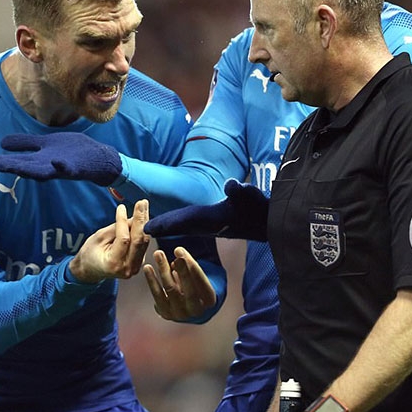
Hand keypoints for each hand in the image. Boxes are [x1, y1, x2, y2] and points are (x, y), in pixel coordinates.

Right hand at [0, 132, 121, 185]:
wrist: (99, 159)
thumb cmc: (72, 152)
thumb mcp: (45, 145)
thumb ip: (26, 144)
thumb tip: (2, 142)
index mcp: (42, 160)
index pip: (21, 161)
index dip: (7, 162)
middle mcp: (50, 166)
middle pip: (29, 167)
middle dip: (13, 167)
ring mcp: (63, 167)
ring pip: (44, 171)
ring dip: (30, 170)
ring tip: (16, 167)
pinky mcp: (77, 167)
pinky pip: (69, 168)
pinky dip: (62, 166)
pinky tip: (56, 162)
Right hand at [69, 200, 149, 283]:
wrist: (91, 269)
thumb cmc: (91, 253)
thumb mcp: (99, 238)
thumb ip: (117, 228)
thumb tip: (132, 216)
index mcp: (114, 263)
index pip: (124, 239)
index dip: (123, 221)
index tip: (122, 207)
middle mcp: (127, 268)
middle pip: (139, 240)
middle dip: (140, 219)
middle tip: (141, 203)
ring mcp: (135, 267)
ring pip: (144, 241)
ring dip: (144, 222)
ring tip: (143, 206)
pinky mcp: (139, 263)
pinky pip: (143, 244)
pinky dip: (143, 229)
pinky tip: (143, 217)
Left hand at [143, 247, 216, 320]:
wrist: (191, 308)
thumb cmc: (198, 286)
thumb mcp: (200, 277)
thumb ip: (191, 266)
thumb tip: (177, 255)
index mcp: (210, 300)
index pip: (201, 280)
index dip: (190, 264)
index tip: (179, 250)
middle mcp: (196, 310)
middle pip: (186, 287)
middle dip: (177, 268)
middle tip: (169, 253)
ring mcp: (181, 314)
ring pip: (170, 289)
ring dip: (163, 270)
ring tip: (157, 254)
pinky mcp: (167, 314)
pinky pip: (158, 296)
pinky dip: (152, 281)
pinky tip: (148, 268)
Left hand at [144, 179, 268, 241]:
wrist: (270, 223)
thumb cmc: (259, 209)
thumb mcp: (250, 196)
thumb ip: (239, 190)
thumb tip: (231, 184)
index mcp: (211, 218)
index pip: (183, 220)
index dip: (165, 223)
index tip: (147, 227)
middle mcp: (208, 225)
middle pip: (179, 225)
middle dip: (162, 225)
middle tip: (141, 228)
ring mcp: (212, 227)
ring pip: (184, 227)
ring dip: (169, 226)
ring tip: (153, 226)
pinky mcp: (216, 226)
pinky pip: (191, 226)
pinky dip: (180, 225)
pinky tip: (175, 225)